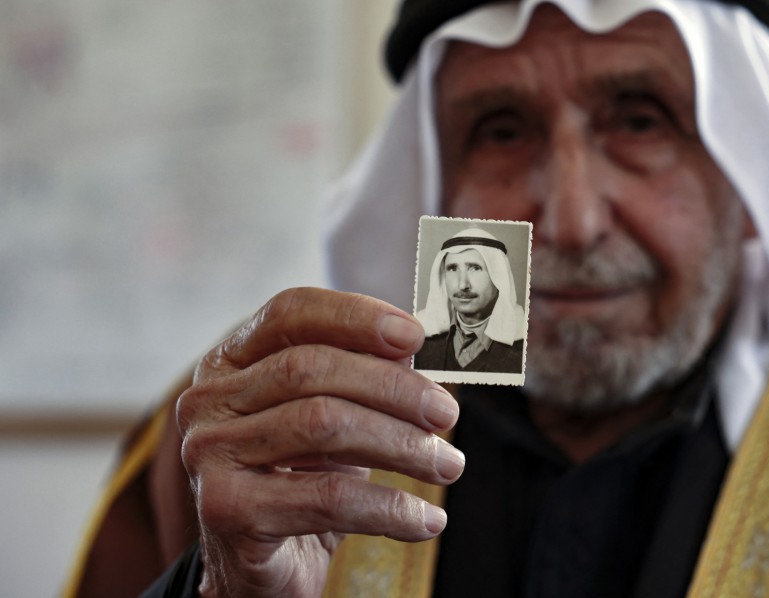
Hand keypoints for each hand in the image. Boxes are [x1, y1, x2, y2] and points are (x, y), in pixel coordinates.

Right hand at [176, 287, 462, 596]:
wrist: (259, 569)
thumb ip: (360, 376)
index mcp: (229, 361)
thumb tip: (409, 348)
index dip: (354, 315)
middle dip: (394, 388)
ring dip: (402, 446)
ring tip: (447, 465)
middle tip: (446, 414)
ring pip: (324, 425)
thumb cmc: (301, 481)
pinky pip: (328, 497)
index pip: (290, 313)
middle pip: (312, 369)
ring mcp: (209, 454)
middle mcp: (207, 400)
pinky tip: (426, 520)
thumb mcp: (331, 420)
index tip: (414, 335)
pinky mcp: (227, 509)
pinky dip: (390, 508)